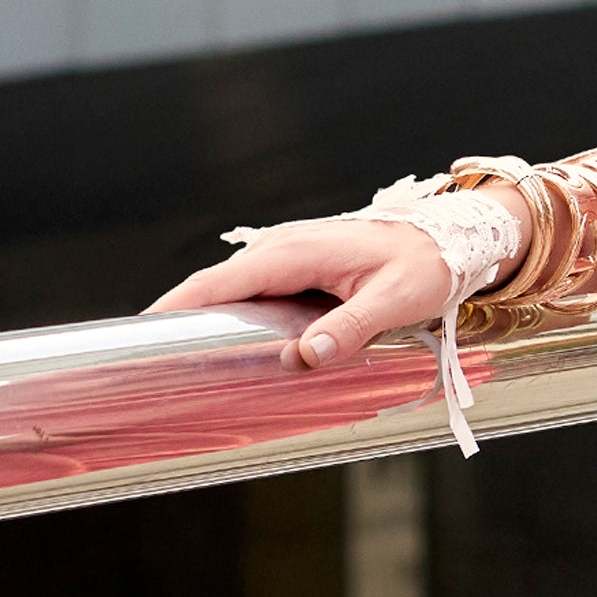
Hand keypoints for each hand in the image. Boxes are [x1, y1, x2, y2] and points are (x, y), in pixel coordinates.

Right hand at [144, 215, 456, 366]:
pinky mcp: (300, 265)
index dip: (178, 306)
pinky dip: (237, 313)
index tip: (145, 331)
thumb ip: (351, 327)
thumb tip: (307, 357)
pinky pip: (257, 291)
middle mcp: (283, 248)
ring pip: (235, 289)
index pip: (220, 282)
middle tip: (154, 358)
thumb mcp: (395, 299)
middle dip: (182, 316)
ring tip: (182, 356)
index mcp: (294, 252)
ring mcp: (289, 254)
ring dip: (209, 317)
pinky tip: (232, 342)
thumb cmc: (426, 264)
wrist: (451, 238)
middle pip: (216, 286)